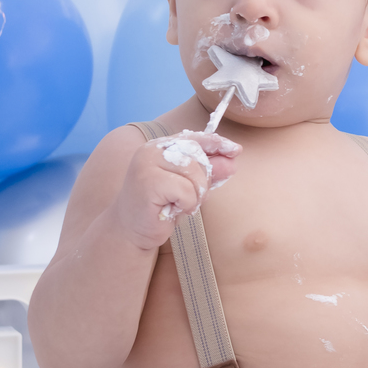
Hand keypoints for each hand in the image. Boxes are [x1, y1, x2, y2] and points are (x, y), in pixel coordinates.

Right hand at [114, 129, 239, 249]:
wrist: (132, 230)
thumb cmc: (161, 206)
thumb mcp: (189, 186)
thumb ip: (208, 171)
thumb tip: (232, 161)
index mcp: (160, 146)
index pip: (194, 137)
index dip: (217, 143)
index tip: (235, 150)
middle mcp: (152, 150)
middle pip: (198, 156)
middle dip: (203, 180)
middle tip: (189, 197)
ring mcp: (148, 165)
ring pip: (195, 174)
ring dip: (195, 195)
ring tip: (179, 204)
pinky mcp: (149, 183)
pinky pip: (186, 191)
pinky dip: (187, 204)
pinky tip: (174, 210)